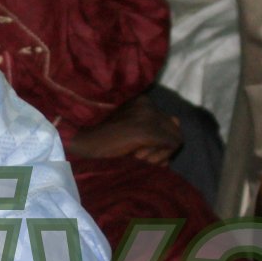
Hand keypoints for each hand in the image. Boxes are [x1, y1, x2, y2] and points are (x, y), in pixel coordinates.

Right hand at [66, 94, 181, 163]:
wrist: (83, 143)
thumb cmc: (103, 142)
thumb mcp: (131, 134)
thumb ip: (154, 131)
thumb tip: (178, 129)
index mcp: (142, 102)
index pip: (169, 122)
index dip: (161, 142)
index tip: (143, 151)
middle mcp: (148, 104)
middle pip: (175, 130)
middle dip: (163, 149)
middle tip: (142, 157)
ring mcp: (147, 116)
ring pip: (175, 138)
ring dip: (161, 154)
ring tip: (139, 157)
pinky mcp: (146, 130)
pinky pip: (170, 145)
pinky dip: (159, 156)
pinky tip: (139, 158)